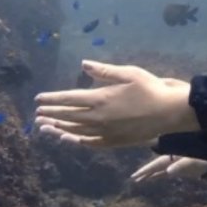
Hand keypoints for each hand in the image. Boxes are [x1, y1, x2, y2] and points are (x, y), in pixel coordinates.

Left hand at [34, 60, 199, 147]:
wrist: (169, 112)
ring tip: (45, 128)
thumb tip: (83, 64)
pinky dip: (77, 141)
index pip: (68, 99)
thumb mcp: (128, 73)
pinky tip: (68, 139)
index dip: (52, 99)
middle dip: (51, 114)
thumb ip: (103, 71)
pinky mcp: (114, 142)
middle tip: (36, 115)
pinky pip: (90, 143)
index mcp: (100, 98)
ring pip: (76, 131)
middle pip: (68, 116)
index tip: (38, 99)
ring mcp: (106, 132)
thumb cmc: (151, 89)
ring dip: (58, 128)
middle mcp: (99, 117)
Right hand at [130, 155, 206, 181]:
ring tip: (139, 180)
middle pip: (155, 166)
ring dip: (150, 174)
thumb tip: (168, 172)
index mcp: (173, 155)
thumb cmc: (205, 157)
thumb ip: (181, 166)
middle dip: (145, 172)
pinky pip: (165, 172)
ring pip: (159, 169)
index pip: (156, 163)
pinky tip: (152, 178)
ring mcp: (175, 163)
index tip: (136, 175)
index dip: (146, 169)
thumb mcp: (193, 161)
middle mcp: (172, 159)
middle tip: (134, 178)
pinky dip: (158, 175)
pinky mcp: (180, 169)